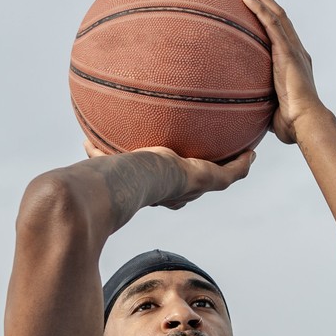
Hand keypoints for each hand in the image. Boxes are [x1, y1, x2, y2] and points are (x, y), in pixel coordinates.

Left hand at [81, 142, 255, 209]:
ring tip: (243, 155)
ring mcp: (196, 187)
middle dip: (206, 173)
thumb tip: (84, 144)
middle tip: (216, 160)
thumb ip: (98, 152)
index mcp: (160, 188)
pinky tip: (251, 151)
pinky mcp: (210, 180)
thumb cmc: (118, 173)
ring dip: (232, 168)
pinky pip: (234, 172)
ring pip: (221, 179)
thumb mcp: (108, 159)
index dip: (179, 179)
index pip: (173, 187)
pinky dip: (243, 163)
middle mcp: (179, 191)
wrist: (136, 179)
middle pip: (197, 186)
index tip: (181, 168)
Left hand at [241, 0, 326, 145]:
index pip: (282, 35)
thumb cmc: (292, 125)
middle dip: (265, 1)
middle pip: (280, 18)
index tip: (257, 9)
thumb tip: (245, 115)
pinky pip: (271, 24)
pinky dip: (259, 8)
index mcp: (296, 63)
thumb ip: (262, 106)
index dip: (270, 19)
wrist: (306, 123)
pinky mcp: (288, 52)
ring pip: (277, 15)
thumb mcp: (272, 110)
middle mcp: (297, 52)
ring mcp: (294, 50)